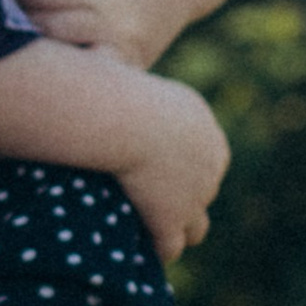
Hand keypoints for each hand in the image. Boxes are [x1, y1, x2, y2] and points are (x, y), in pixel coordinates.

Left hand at [19, 0, 269, 70]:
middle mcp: (118, 25)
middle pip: (48, 28)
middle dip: (22, 20)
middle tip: (13, 16)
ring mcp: (125, 53)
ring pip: (63, 60)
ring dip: (40, 49)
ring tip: (31, 36)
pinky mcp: (130, 70)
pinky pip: (89, 80)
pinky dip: (68, 72)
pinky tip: (58, 58)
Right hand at [112, 72, 230, 262]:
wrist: (126, 117)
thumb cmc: (115, 87)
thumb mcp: (125, 71)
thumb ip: (116, 67)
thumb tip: (95, 52)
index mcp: (205, 130)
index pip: (205, 159)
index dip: (182, 169)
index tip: (156, 177)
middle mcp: (210, 164)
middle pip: (205, 191)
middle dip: (182, 200)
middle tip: (151, 208)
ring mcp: (195, 195)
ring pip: (197, 227)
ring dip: (176, 231)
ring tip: (150, 237)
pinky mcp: (173, 219)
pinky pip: (171, 247)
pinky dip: (155, 251)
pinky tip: (137, 253)